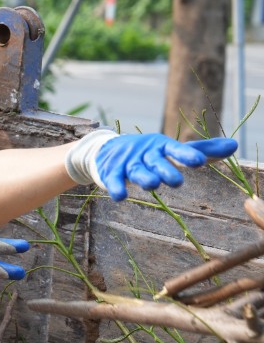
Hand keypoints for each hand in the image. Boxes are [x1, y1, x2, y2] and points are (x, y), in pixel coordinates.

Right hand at [66, 129, 237, 200]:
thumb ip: (203, 150)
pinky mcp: (111, 173)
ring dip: (144, 178)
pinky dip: (116, 188)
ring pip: (137, 171)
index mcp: (161, 145)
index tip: (200, 162)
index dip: (187, 155)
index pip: (175, 148)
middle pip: (156, 161)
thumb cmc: (149, 153)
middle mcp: (145, 153)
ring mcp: (128, 163)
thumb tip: (235, 146)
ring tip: (152, 185)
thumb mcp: (173, 149)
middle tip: (177, 182)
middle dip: (165, 170)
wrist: (107, 149)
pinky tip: (120, 196)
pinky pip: (114, 181)